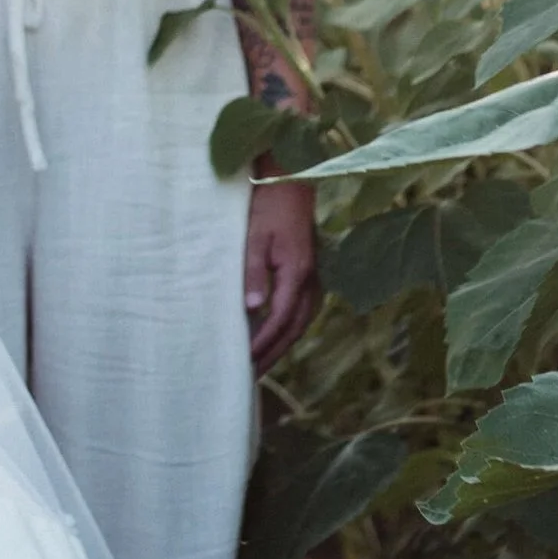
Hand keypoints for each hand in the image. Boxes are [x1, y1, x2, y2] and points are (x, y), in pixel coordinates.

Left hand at [243, 176, 318, 365]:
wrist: (290, 182)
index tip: (244, 359)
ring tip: (259, 365)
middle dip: (272, 354)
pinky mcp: (310, 276)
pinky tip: (273, 339)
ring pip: (300, 324)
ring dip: (281, 346)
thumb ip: (253, 272)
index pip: (279, 318)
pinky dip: (287, 331)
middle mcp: (311, 281)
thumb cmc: (267, 206)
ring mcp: (314, 279)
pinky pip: (301, 313)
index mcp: (297, 272)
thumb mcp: (254, 236)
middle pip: (294, 329)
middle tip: (250, 376)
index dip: (262, 342)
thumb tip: (252, 309)